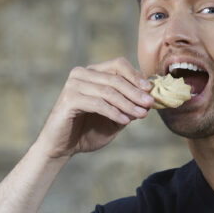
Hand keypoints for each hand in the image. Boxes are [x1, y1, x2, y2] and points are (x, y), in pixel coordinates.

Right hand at [36, 58, 153, 158]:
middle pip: (114, 78)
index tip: (150, 90)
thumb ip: (128, 106)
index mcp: (92, 73)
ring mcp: (73, 85)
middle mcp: (81, 74)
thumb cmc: (87, 131)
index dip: (136, 75)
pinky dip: (113, 112)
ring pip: (107, 91)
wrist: (62, 147)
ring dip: (127, 103)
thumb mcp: (114, 118)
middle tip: (149, 104)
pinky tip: (125, 121)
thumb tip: (148, 98)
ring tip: (141, 114)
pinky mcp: (68, 99)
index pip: (118, 65)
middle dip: (135, 92)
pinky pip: (97, 103)